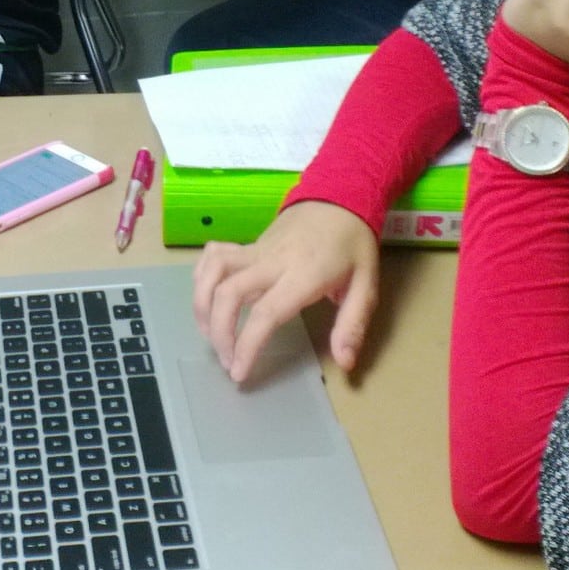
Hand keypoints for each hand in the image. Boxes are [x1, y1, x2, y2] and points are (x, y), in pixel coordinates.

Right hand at [192, 201, 380, 383]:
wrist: (340, 196)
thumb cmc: (353, 245)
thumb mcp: (366, 285)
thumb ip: (353, 325)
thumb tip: (345, 363)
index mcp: (303, 275)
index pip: (265, 313)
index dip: (247, 346)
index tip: (239, 372)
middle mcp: (272, 261)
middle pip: (228, 294)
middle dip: (219, 334)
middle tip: (227, 361)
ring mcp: (255, 249)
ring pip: (213, 271)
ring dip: (202, 305)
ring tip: (210, 334)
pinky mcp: (247, 244)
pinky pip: (213, 255)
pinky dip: (202, 277)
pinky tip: (207, 299)